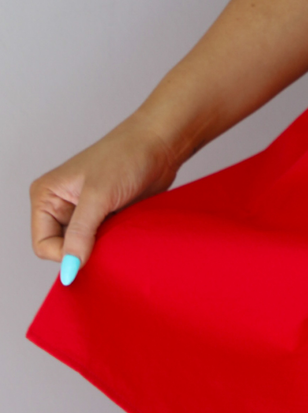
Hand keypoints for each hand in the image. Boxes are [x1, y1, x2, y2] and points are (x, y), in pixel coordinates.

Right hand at [30, 118, 181, 283]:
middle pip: (63, 249)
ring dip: (102, 246)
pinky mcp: (103, 216)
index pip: (43, 245)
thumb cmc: (126, 156)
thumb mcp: (98, 196)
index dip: (65, 254)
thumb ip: (81, 233)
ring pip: (84, 248)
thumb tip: (70, 268)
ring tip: (119, 229)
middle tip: (109, 238)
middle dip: (85, 251)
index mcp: (46, 197)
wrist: (159, 144)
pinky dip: (113, 242)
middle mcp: (59, 205)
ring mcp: (82, 212)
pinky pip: (102, 242)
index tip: (91, 251)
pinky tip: (126, 230)